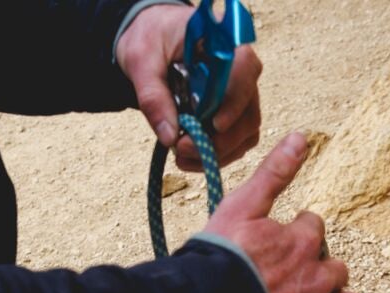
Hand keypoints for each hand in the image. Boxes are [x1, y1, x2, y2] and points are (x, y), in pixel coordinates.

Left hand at [116, 3, 261, 171]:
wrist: (153, 39)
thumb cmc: (151, 39)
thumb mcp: (141, 61)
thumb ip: (153, 96)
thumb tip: (169, 137)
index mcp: (225, 46)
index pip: (244, 74)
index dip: (234, 103)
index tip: (214, 127)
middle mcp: (242, 72)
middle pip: (248, 114)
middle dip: (219, 141)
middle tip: (182, 149)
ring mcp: (241, 96)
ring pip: (245, 134)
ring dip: (216, 154)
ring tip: (181, 157)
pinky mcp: (234, 115)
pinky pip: (236, 142)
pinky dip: (215, 156)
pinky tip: (189, 157)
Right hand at [204, 133, 359, 292]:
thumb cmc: (219, 259)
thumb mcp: (242, 207)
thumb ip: (274, 173)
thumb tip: (302, 136)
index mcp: (304, 241)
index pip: (314, 227)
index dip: (294, 233)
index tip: (273, 243)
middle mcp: (319, 277)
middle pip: (336, 266)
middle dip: (317, 267)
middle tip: (284, 275)